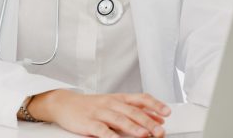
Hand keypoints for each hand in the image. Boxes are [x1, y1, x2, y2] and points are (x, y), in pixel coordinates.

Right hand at [29, 89, 171, 137]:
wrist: (65, 104)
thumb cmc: (92, 105)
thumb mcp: (115, 104)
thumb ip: (135, 110)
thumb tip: (157, 117)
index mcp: (119, 98)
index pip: (141, 98)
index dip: (155, 105)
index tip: (167, 112)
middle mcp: (111, 103)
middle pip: (133, 111)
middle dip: (148, 121)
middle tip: (160, 130)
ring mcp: (100, 113)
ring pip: (119, 119)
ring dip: (133, 127)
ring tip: (144, 134)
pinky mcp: (89, 123)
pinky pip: (101, 130)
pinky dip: (110, 136)